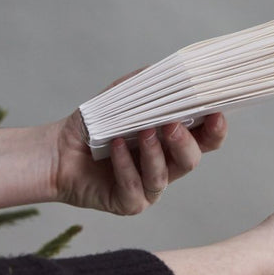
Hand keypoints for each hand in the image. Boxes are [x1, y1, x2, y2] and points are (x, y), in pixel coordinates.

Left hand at [53, 73, 227, 214]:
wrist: (58, 152)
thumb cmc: (93, 127)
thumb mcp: (120, 99)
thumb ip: (145, 86)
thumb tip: (170, 71)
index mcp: (171, 142)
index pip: (204, 139)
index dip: (215, 129)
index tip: (216, 113)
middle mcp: (166, 166)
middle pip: (192, 159)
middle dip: (185, 141)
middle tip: (172, 124)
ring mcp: (149, 188)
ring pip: (163, 176)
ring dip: (154, 153)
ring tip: (142, 133)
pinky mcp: (130, 203)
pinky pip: (134, 188)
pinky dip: (125, 166)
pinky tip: (116, 148)